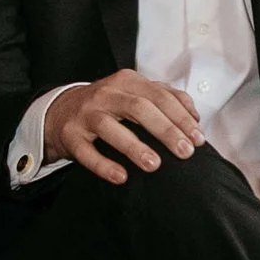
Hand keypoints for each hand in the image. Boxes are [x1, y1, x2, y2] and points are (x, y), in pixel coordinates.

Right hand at [44, 70, 201, 183]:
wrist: (61, 110)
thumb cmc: (108, 105)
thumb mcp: (135, 93)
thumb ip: (166, 98)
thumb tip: (195, 116)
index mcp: (126, 82)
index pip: (159, 96)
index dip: (181, 117)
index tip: (198, 138)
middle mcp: (106, 94)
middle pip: (139, 108)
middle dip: (165, 130)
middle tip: (185, 152)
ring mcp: (85, 114)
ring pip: (110, 127)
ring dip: (134, 147)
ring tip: (154, 165)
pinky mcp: (70, 135)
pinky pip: (86, 152)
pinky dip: (103, 165)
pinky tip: (121, 177)